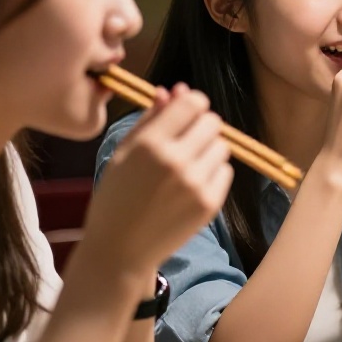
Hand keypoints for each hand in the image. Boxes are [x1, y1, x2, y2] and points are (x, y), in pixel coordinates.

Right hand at [84, 85, 233, 278]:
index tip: (185, 111)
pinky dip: (213, 173)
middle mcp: (176, 161)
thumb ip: (149, 119)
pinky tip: (191, 184)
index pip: (193, 103)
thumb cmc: (116, 197)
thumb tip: (172, 91)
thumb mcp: (123, 154)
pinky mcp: (210, 203)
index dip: (191, 103)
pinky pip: (225, 172)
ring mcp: (196, 184)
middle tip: (184, 140)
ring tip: (186, 165)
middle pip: (212, 122)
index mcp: (150, 144)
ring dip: (208, 149)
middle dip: (200, 125)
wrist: (120, 250)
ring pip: (222, 146)